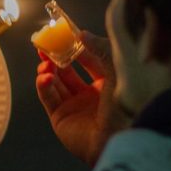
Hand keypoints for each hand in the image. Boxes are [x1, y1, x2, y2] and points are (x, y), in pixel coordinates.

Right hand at [35, 31, 130, 165]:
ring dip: (48, 69)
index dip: (76, 46)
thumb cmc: (127, 103)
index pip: (88, 59)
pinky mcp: (61, 118)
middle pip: (68, 70)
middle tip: (46, 43)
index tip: (64, 33)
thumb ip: (101, 48)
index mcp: (110, 82)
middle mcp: (92, 94)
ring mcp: (76, 106)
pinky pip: (48, 97)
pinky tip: (45, 76)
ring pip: (55, 82)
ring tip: (45, 60)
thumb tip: (83, 34)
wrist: (123, 138)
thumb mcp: (118, 68)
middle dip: (56, 56)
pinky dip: (43, 85)